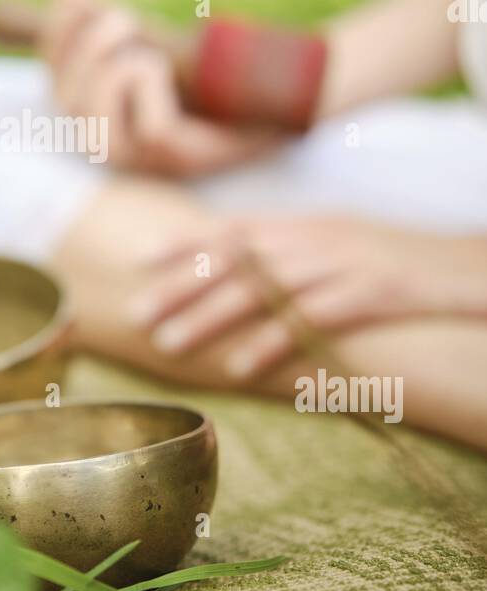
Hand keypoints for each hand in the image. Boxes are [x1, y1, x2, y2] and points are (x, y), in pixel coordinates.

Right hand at [41, 0, 277, 175]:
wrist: (287, 84)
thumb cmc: (221, 66)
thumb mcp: (155, 37)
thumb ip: (107, 20)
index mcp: (108, 120)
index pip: (55, 89)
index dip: (54, 47)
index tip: (69, 3)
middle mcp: (121, 148)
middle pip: (68, 105)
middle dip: (85, 53)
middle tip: (124, 18)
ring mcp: (151, 161)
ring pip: (98, 124)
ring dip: (114, 70)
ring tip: (148, 50)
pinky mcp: (186, 161)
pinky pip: (153, 128)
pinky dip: (150, 87)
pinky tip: (161, 68)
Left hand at [129, 215, 486, 376]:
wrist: (471, 269)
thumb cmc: (403, 263)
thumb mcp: (343, 244)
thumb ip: (295, 252)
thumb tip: (243, 270)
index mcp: (308, 224)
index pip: (234, 227)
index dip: (186, 242)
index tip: (139, 260)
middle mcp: (317, 237)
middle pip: (237, 258)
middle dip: (182, 286)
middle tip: (137, 316)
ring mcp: (343, 263)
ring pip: (263, 287)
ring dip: (211, 317)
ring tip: (170, 345)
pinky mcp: (372, 292)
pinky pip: (310, 319)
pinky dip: (272, 342)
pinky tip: (240, 366)